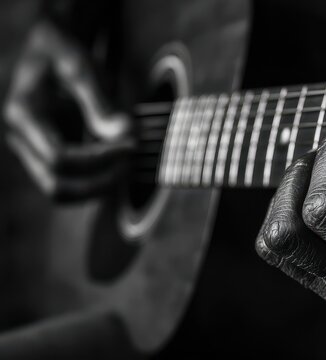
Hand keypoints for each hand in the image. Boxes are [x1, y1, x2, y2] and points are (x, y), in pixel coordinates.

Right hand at [4, 20, 132, 201]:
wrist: (48, 48)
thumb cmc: (63, 53)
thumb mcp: (82, 68)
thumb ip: (101, 104)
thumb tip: (126, 136)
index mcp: (24, 115)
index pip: (60, 158)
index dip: (100, 159)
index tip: (131, 144)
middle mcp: (22, 139)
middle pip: (57, 186)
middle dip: (99, 182)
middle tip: (131, 164)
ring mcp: (33, 150)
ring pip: (63, 191)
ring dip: (99, 186)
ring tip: (128, 165)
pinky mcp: (49, 155)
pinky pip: (72, 181)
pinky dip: (97, 179)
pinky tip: (120, 162)